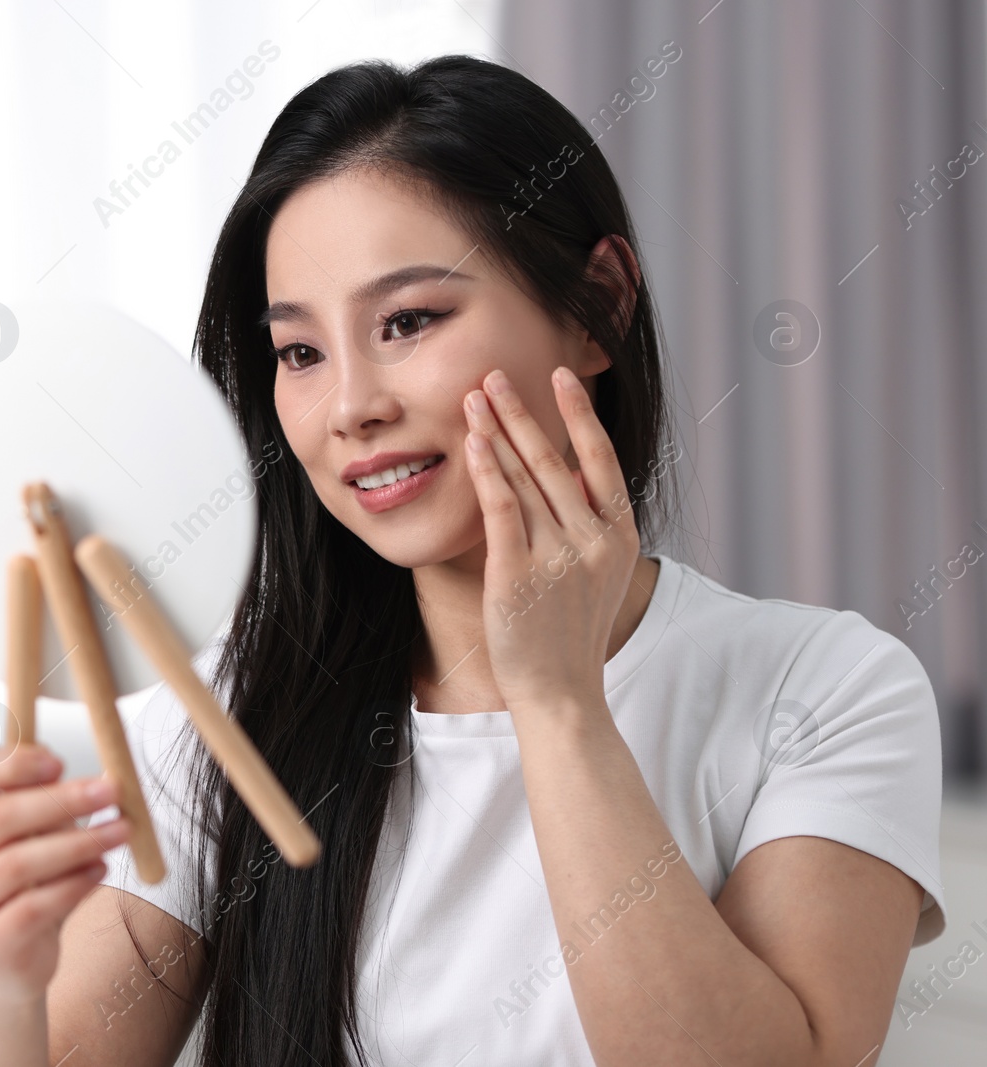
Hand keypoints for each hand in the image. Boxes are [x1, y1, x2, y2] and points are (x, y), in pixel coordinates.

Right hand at [0, 744, 130, 1001]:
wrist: (9, 957)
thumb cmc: (25, 883)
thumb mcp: (33, 833)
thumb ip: (48, 803)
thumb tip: (91, 780)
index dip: (12, 763)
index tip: (59, 761)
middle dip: (61, 800)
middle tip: (108, 790)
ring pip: (17, 864)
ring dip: (77, 843)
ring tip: (119, 832)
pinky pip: (32, 908)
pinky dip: (73, 885)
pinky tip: (100, 870)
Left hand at [461, 366, 640, 709]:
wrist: (561, 692)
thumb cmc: (570, 633)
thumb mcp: (598, 574)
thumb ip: (589, 525)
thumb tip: (567, 474)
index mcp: (619, 536)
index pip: (601, 460)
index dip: (579, 415)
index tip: (561, 377)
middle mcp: (594, 540)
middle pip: (555, 460)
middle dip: (523, 412)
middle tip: (495, 374)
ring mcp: (558, 557)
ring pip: (525, 479)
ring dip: (497, 432)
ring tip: (474, 398)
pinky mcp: (519, 574)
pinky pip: (502, 510)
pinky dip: (487, 472)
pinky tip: (474, 443)